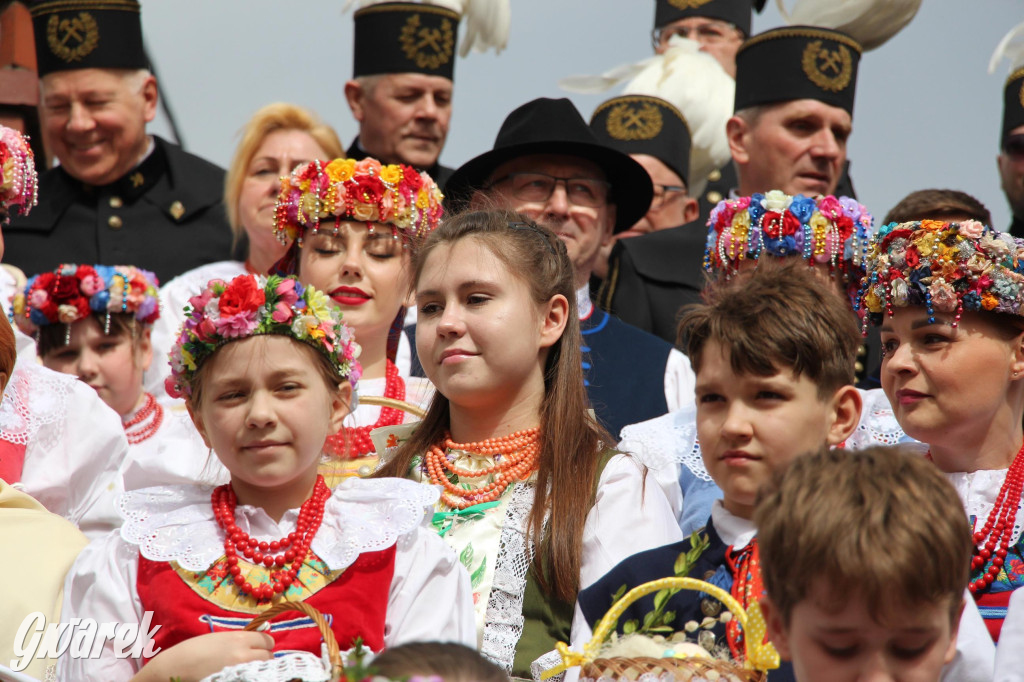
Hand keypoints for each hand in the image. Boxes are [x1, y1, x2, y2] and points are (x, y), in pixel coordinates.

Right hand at [129, 631, 273, 681]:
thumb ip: (239, 639)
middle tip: (252, 660)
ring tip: (246, 668)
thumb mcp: (218, 638)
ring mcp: (239, 671)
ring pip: (263, 669)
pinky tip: (241, 676)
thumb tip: (255, 641)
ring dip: (258, 668)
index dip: (264, 644)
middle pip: (268, 656)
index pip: (267, 640)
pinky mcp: (234, 681)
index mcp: (238, 639)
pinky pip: (251, 679)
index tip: (258, 647)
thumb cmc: (193, 651)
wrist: (173, 669)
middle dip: (263, 657)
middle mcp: (242, 655)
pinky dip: (250, 677)